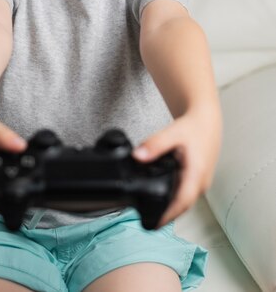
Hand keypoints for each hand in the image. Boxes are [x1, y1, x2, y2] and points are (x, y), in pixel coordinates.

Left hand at [132, 108, 221, 226]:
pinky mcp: (199, 179)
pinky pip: (186, 193)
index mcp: (197, 174)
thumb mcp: (172, 132)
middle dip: (167, 215)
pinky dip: (175, 197)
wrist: (207, 120)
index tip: (154, 224)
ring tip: (152, 213)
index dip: (169, 215)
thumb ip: (154, 145)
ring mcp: (202, 182)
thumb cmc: (194, 126)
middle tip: (147, 222)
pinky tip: (162, 197)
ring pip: (185, 200)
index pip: (183, 202)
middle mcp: (202, 182)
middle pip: (183, 206)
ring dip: (171, 208)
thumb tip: (137, 157)